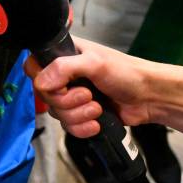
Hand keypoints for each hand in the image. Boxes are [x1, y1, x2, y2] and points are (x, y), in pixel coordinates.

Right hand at [24, 36, 154, 138]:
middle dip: (67, 102)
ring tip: (97, 109)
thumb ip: (65, 67)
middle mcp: (64, 75)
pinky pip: (68, 127)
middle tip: (88, 95)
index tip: (60, 84)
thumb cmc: (126, 72)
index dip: (41, 79)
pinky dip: (82, 128)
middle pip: (44, 96)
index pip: (33, 66)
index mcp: (63, 55)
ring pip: (56, 114)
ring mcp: (71, 96)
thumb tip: (41, 83)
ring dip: (78, 115)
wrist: (149, 98)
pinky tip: (96, 123)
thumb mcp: (95, 63)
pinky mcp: (80, 115)